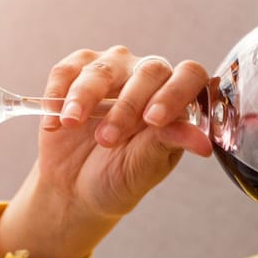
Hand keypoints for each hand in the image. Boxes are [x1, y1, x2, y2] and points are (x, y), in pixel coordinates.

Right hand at [34, 46, 212, 220]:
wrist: (75, 188)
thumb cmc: (119, 177)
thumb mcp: (145, 167)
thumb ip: (169, 144)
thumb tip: (202, 144)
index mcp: (175, 100)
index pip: (189, 76)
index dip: (175, 93)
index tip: (153, 120)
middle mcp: (147, 77)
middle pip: (149, 70)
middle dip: (127, 106)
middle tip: (107, 140)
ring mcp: (111, 70)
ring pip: (103, 68)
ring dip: (85, 98)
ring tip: (72, 125)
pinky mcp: (75, 73)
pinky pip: (66, 71)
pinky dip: (57, 96)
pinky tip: (54, 122)